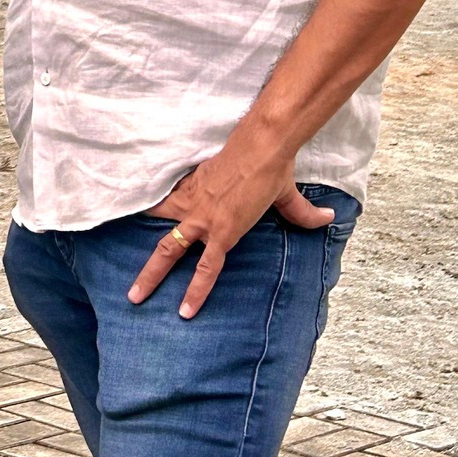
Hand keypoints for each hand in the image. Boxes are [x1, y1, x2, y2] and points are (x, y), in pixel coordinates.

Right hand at [127, 147, 334, 319]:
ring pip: (161, 224)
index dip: (195, 293)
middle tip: (134, 295)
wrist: (261, 144)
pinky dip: (155, 207)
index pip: (206, 270)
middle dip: (151, 276)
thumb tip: (328, 219)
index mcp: (227, 231)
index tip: (183, 313)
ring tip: (129, 250)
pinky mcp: (190, 182)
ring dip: (145, 238)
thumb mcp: (289, 200)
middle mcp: (204, 220)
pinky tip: (143, 212)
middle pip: (169, 252)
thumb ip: (304, 216)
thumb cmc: (274, 174)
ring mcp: (193, 199)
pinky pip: (167, 199)